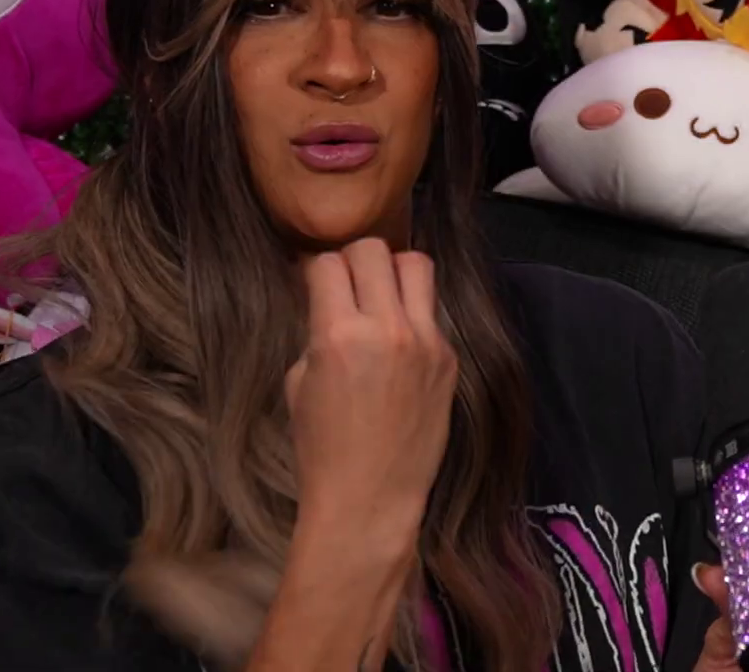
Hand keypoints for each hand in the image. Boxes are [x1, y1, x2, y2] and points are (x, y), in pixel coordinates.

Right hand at [286, 239, 457, 542]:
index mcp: (339, 334)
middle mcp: (386, 328)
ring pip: (416, 264)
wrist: (370, 499)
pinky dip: (412, 312)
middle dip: (352, 260)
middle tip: (346, 286)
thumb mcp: (299, 383)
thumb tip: (329, 301)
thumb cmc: (321, 448)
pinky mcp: (449, 359)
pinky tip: (399, 339)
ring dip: (392, 271)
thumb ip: (317, 333)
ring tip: (381, 296)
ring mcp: (425, 341)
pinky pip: (432, 310)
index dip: (313, 271)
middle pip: (372, 249)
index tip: (312, 284)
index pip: (326, 263)